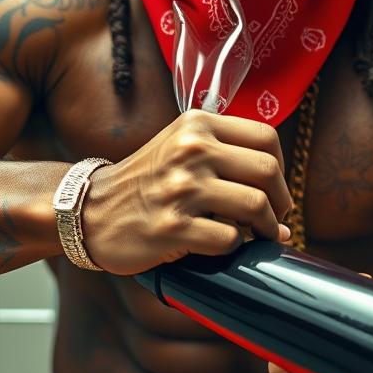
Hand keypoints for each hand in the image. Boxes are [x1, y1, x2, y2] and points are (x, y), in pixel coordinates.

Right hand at [80, 109, 292, 274]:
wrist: (90, 210)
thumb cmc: (145, 182)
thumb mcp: (180, 147)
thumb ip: (227, 158)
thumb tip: (282, 205)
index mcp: (196, 125)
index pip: (266, 138)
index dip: (280, 168)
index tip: (273, 189)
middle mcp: (190, 150)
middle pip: (267, 172)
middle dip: (280, 202)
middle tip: (272, 218)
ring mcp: (181, 189)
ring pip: (255, 206)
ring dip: (265, 228)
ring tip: (257, 235)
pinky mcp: (172, 227)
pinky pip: (230, 239)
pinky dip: (235, 247)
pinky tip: (223, 245)